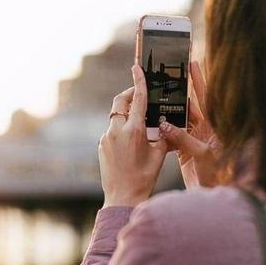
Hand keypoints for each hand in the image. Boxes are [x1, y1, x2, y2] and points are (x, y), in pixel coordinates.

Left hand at [99, 65, 168, 206]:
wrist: (122, 197)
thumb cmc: (144, 177)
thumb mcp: (159, 154)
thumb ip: (162, 135)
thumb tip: (164, 123)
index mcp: (134, 130)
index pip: (137, 99)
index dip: (138, 81)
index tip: (137, 67)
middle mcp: (117, 131)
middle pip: (120, 102)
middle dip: (129, 95)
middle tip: (139, 95)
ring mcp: (106, 138)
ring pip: (116, 117)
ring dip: (127, 115)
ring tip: (141, 125)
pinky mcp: (101, 145)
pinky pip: (112, 130)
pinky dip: (122, 129)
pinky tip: (131, 142)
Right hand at [159, 61, 221, 187]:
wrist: (214, 196)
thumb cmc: (218, 176)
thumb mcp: (203, 155)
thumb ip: (184, 140)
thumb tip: (164, 126)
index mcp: (214, 126)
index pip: (206, 97)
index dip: (199, 79)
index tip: (192, 62)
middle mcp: (205, 130)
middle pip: (190, 105)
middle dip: (179, 91)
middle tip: (167, 75)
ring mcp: (195, 139)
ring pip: (179, 120)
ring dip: (169, 110)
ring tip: (157, 95)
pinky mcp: (185, 151)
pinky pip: (172, 135)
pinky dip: (164, 130)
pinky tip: (154, 122)